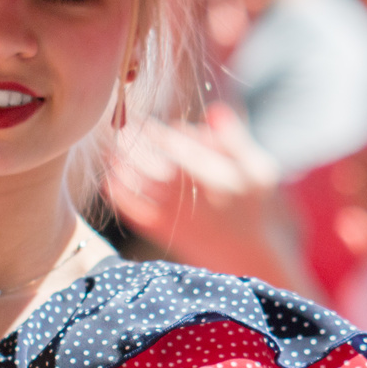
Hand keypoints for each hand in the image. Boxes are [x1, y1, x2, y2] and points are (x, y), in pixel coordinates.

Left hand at [108, 102, 307, 290]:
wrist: (248, 257)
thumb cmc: (254, 209)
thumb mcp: (257, 170)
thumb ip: (234, 140)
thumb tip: (215, 110)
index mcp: (218, 175)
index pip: (178, 146)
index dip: (155, 132)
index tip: (139, 121)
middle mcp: (195, 195)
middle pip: (155, 164)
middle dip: (133, 147)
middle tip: (118, 131)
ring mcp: (179, 216)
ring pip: (142, 188)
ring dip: (122, 168)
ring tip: (109, 152)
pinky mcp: (167, 234)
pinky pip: (137, 214)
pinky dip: (121, 198)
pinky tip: (109, 183)